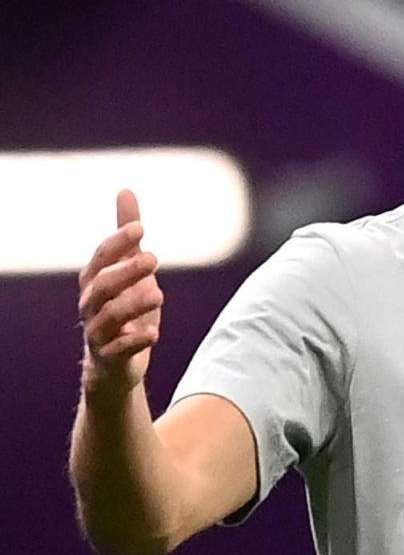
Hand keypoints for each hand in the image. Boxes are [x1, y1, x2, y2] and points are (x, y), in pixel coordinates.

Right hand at [78, 190, 163, 396]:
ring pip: (109, 317)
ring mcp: (99, 332)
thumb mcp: (129, 269)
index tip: (141, 228)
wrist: (117, 363)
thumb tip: (125, 191)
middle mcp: (92, 305)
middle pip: (101, 286)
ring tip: (159, 294)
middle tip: (154, 259)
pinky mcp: (111, 357)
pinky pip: (118, 350)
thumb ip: (127, 236)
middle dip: (125, 271)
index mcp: (95, 281)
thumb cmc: (124, 308)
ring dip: (133, 304)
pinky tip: (153, 333)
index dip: (118, 242)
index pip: (101, 257)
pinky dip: (135, 341)